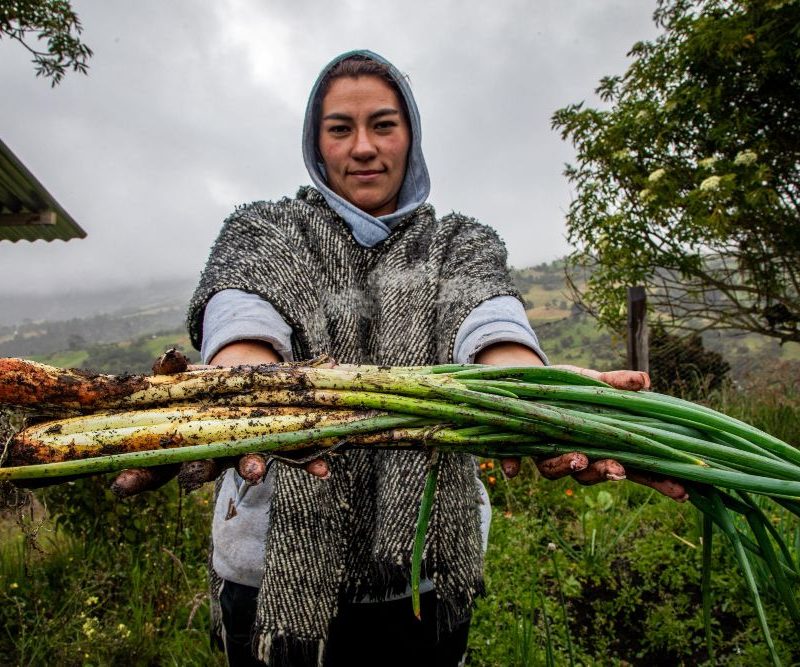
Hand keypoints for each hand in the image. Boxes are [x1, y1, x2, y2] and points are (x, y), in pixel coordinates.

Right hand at [110, 348, 328, 497]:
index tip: (121, 486)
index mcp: (183, 441)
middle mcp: (213, 453)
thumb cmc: (206, 388)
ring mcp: (246, 450)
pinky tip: (325, 470)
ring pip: (245, 463)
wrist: (247, 388)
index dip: (138, 478)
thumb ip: (172, 371)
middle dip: (194, 475)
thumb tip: (168, 357)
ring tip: (255, 472)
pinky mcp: (279, 444)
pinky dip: (311, 461)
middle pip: (199, 469)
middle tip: (192, 481)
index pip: (154, 465)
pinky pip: (295, 457)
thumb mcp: (184, 377)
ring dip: (250, 466)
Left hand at [500, 365, 688, 502]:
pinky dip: (513, 464)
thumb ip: (615, 383)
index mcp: (600, 445)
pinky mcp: (514, 447)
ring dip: (566, 466)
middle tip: (617, 470)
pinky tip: (513, 469)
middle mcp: (572, 456)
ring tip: (577, 458)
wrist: (524, 381)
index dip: (657, 481)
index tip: (680, 491)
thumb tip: (643, 381)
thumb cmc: (566, 386)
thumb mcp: (591, 382)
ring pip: (555, 471)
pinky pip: (512, 459)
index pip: (634, 468)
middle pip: (592, 474)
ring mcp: (543, 454)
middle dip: (606, 473)